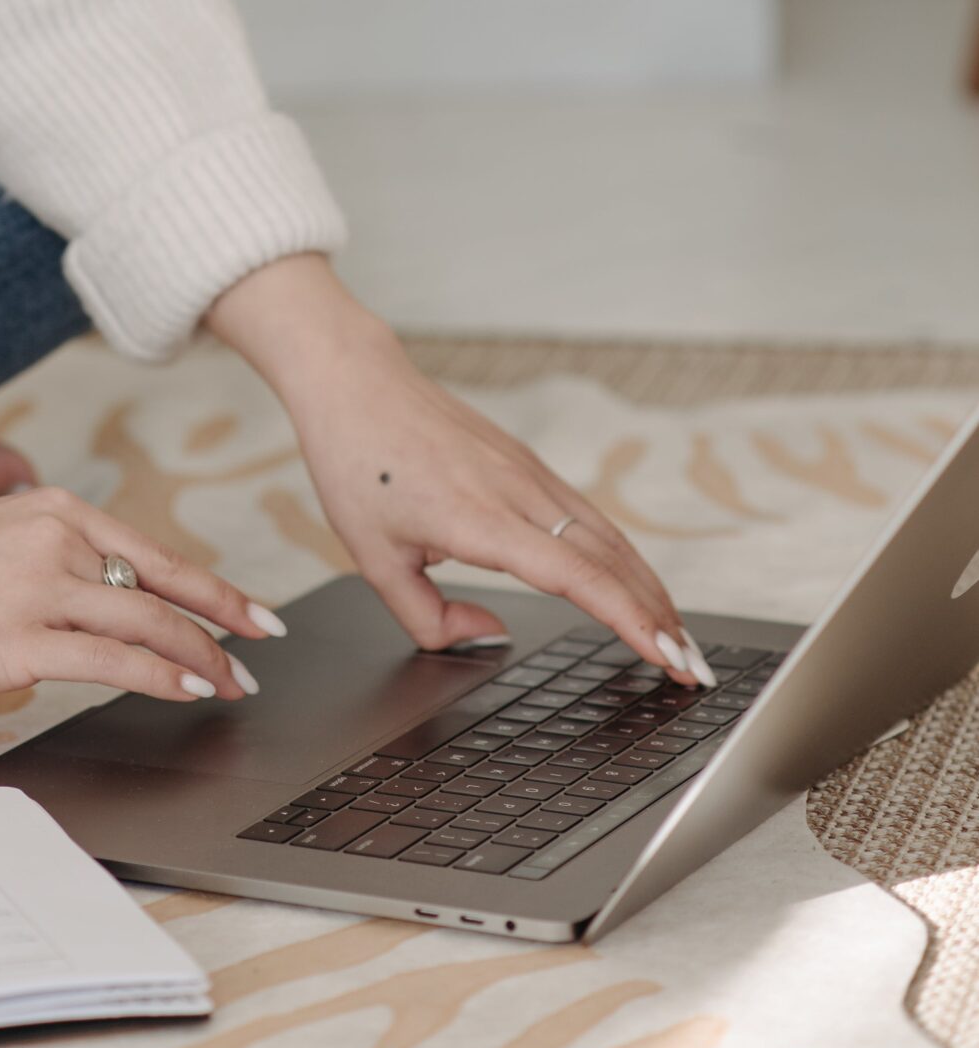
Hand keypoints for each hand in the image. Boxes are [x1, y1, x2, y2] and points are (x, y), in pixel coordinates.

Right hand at [0, 483, 275, 702]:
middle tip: (257, 656)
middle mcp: (55, 538)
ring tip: (227, 685)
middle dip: (223, 627)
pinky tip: (183, 691)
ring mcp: (38, 587)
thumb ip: (50, 561)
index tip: (252, 615)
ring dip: (200, 659)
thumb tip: (97, 606)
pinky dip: (158, 676)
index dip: (213, 588)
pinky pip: (111, 660)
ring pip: (148, 623)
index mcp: (53, 509)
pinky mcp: (18, 639)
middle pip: (164, 588)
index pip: (155, 554)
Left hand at [206, 255, 714, 686]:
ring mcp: (527, 471)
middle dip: (658, 615)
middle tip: (691, 667)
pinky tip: (633, 581)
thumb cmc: (357, 464)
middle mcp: (515, 491)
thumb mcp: (373, 559)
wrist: (356, 381)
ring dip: (647, 586)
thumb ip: (428, 619)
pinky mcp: (526, 462)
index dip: (628, 619)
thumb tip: (491, 636)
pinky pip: (587, 514)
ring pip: (606, 535)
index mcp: (479, 519)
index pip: (575, 576)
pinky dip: (621, 554)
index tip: (666, 656)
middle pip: (609, 558)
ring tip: (675, 635)